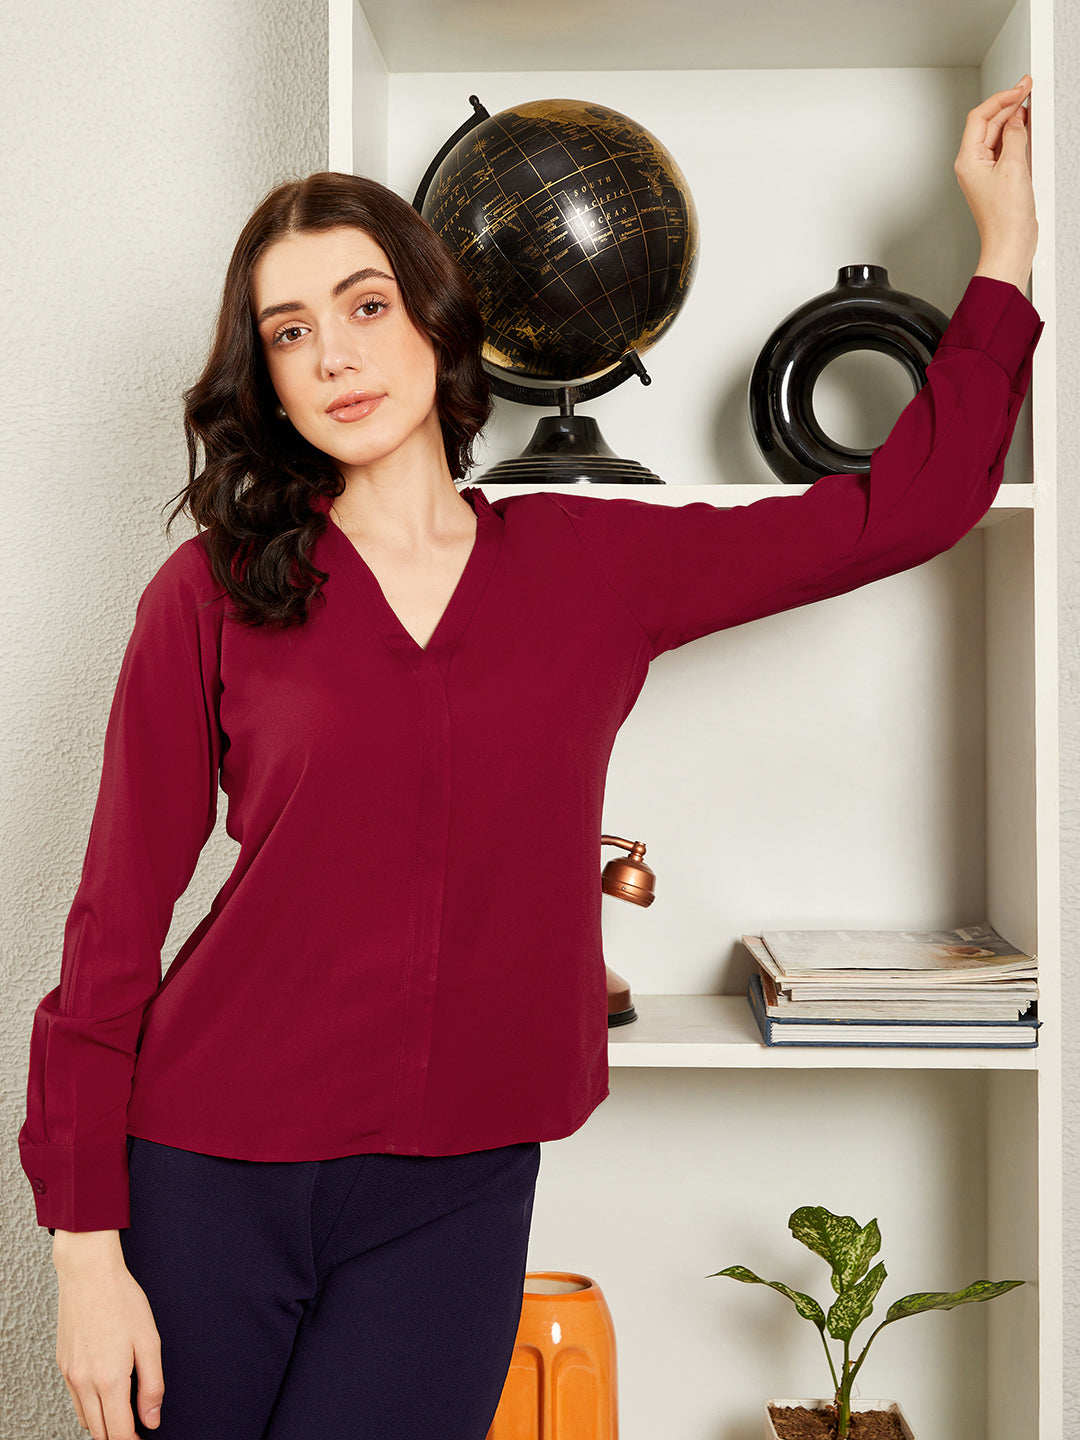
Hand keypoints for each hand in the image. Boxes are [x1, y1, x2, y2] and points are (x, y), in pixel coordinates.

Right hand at [53, 1231, 163, 1438]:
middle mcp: (84, 1382)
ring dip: (103, 1423)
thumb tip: (151, 1419)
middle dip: (118, 1435)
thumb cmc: (122, 1301)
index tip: (143, 1438)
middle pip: (99, 1431)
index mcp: (109, 1379)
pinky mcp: (63, 1365)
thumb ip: (152, 1385)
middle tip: (136, 1427)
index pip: (117, 1433)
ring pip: (85, 1419)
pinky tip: (105, 1393)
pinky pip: (75, 1400)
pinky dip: (90, 1406)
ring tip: (123, 1412)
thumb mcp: (149, 1341)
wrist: (88, 1274)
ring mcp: (70, 1375)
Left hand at [954, 75, 1037, 290]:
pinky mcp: (998, 179)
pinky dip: (1016, 136)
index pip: (979, 117)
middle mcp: (973, 165)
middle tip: (1027, 87)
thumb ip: (1014, 137)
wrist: (1010, 245)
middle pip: (988, 123)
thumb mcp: (1013, 168)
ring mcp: (986, 172)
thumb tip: (1016, 119)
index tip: (1019, 87)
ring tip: (1029, 103)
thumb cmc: (1005, 219)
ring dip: (1013, 118)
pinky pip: (1006, 149)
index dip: (1000, 98)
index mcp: (968, 160)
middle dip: (1008, 104)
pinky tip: (1027, 128)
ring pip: (998, 135)